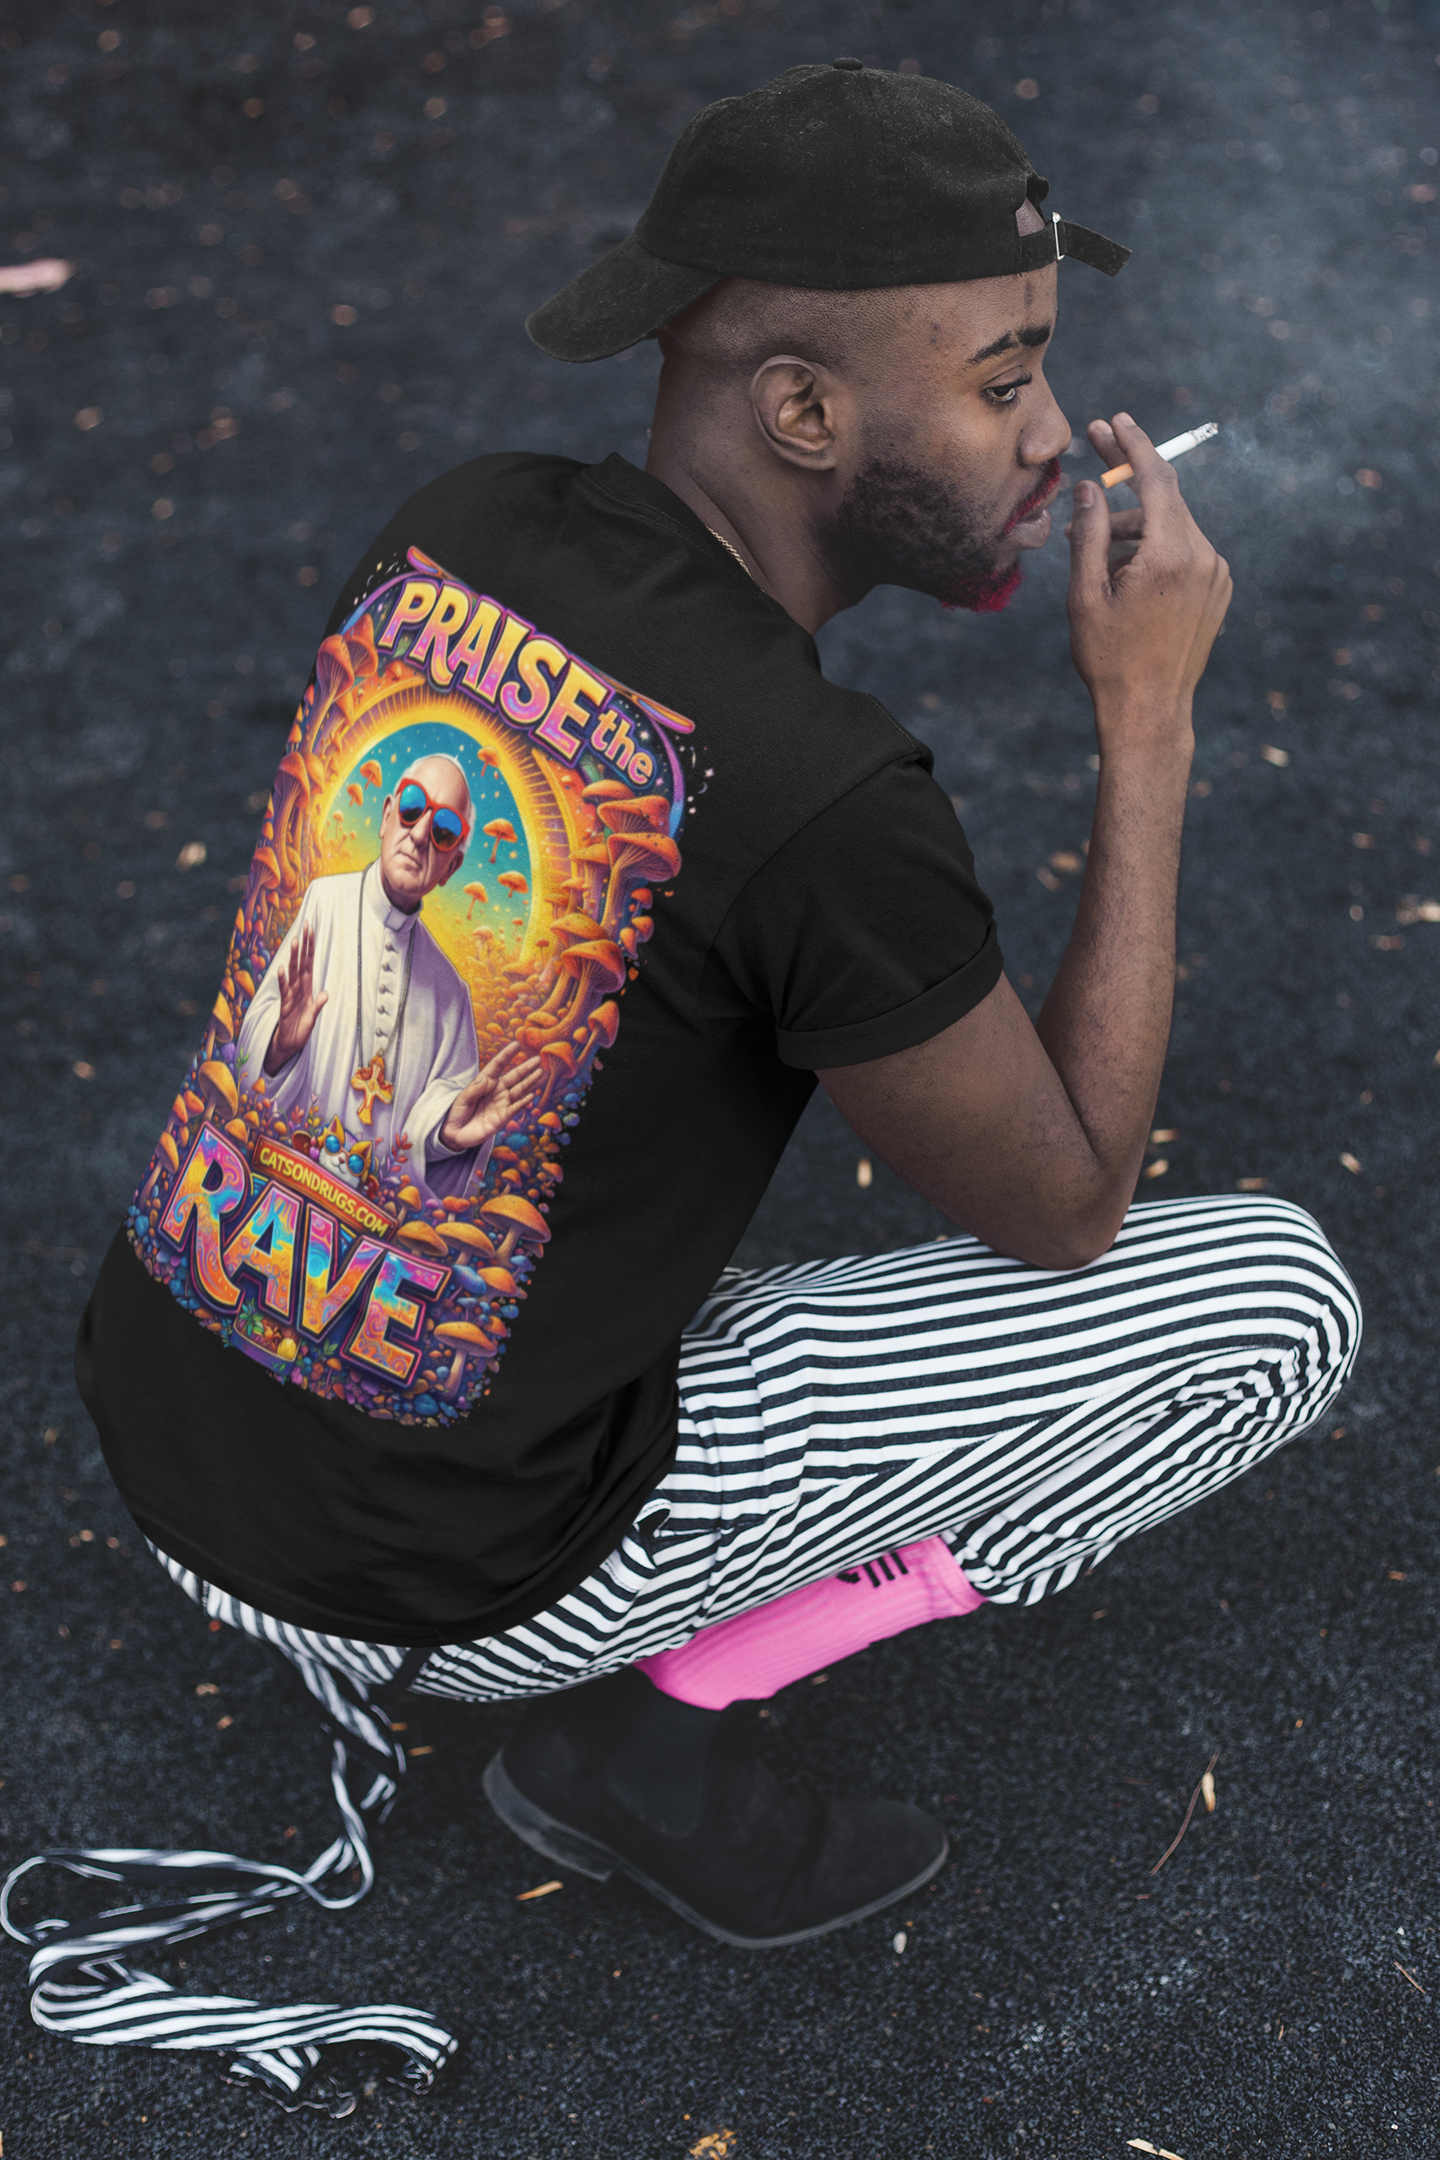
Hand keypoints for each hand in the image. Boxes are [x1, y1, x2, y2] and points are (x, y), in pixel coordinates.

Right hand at [265, 922, 327, 1072]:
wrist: (290, 1043)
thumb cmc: (301, 1028)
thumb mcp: (314, 1016)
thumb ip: (319, 1004)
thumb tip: (325, 993)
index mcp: (306, 987)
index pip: (309, 963)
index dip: (311, 947)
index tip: (311, 930)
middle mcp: (298, 987)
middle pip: (301, 962)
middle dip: (304, 945)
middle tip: (305, 926)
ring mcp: (291, 994)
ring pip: (293, 972)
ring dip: (294, 957)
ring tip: (295, 942)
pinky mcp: (284, 1005)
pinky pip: (284, 990)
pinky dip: (283, 979)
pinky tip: (282, 968)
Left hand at [439, 1042, 542, 1152]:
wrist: (455, 1133)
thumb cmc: (457, 1112)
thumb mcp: (462, 1099)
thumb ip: (474, 1090)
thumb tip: (486, 1079)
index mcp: (485, 1081)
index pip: (498, 1065)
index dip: (507, 1055)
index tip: (516, 1045)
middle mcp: (497, 1090)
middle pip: (514, 1076)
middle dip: (526, 1068)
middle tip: (538, 1059)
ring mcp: (502, 1103)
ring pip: (519, 1090)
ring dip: (530, 1082)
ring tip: (540, 1072)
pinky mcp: (504, 1117)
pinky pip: (516, 1108)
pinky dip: (524, 1102)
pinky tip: (531, 1095)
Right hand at [1065, 412, 1231, 751]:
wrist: (1150, 711)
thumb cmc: (1109, 658)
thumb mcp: (1085, 594)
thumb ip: (1089, 533)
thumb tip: (1090, 486)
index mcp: (1169, 554)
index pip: (1156, 478)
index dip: (1133, 444)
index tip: (1115, 420)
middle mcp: (1202, 556)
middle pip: (1164, 497)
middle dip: (1127, 479)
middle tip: (1094, 459)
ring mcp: (1216, 573)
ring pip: (1172, 526)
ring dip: (1135, 527)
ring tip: (1096, 553)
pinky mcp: (1219, 589)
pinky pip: (1184, 550)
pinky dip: (1154, 548)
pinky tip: (1124, 574)